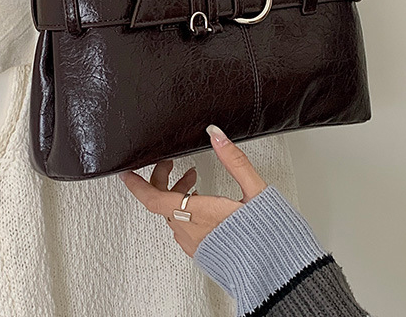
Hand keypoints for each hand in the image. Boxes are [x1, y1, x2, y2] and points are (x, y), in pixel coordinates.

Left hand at [118, 124, 266, 256]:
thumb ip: (233, 159)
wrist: (278, 272)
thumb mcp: (254, 189)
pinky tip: (200, 202)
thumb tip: (216, 134)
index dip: (138, 185)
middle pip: (161, 203)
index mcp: (200, 214)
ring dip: (175, 194)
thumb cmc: (269, 234)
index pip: (155, 199)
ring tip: (192, 180)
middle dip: (161, 180)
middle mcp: (192, 232)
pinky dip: (184, 210)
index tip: (127, 173)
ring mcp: (195, 245)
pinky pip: (182, 228)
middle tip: (170, 164)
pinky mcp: (202, 252)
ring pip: (171, 215)